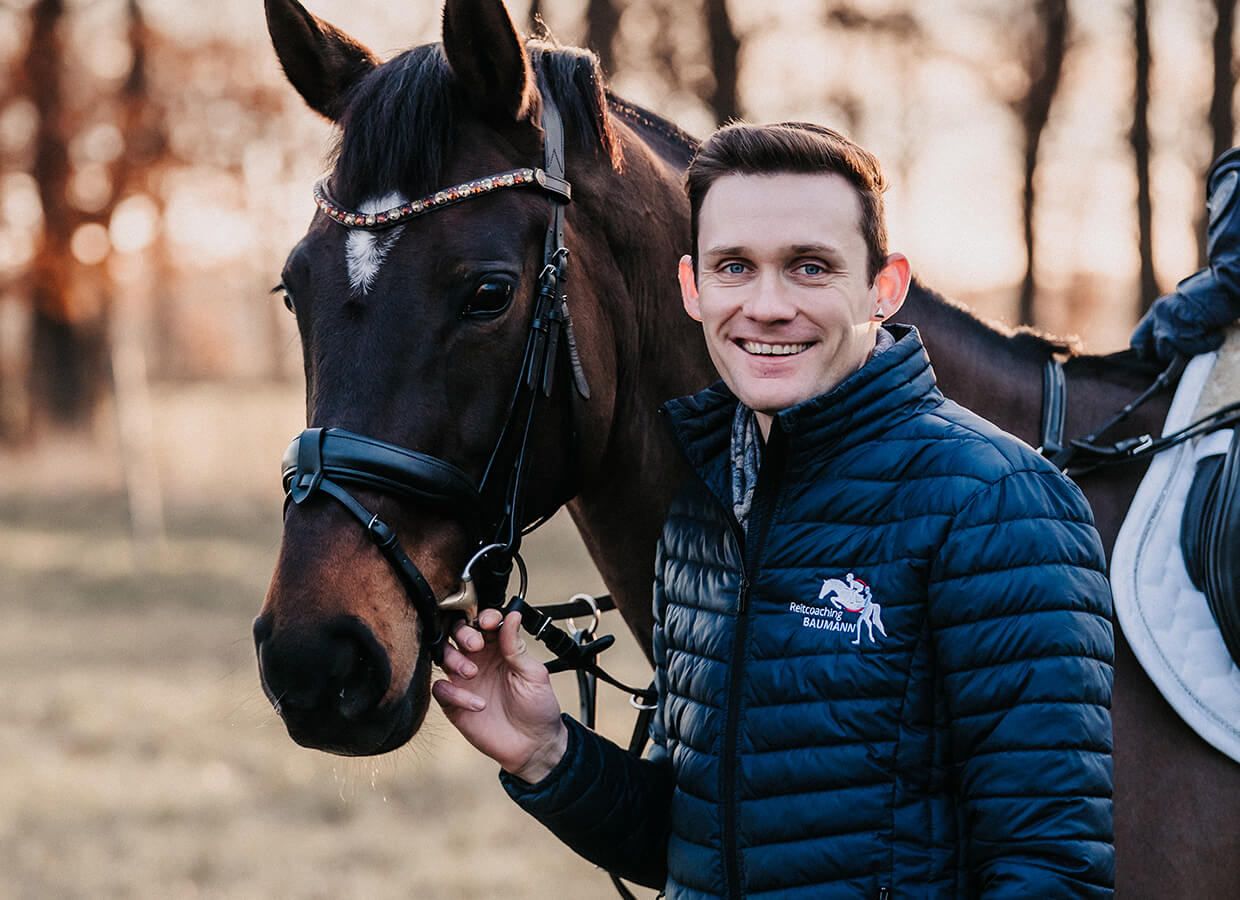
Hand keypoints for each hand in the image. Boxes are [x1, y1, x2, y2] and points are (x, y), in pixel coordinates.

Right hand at [432, 608, 567, 783]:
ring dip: (454, 659)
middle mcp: (480, 660)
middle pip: (458, 633)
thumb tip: (513, 616)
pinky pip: (441, 689)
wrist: (534, 746)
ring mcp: (466, 681)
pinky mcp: (455, 704)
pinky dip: (454, 693)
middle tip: (475, 644)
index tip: (489, 623)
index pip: (485, 622)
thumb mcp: (534, 674)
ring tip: (473, 673)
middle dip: (463, 633)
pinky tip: (477, 704)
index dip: (484, 617)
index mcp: (501, 649)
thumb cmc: (538, 709)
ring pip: (444, 656)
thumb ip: (517, 646)